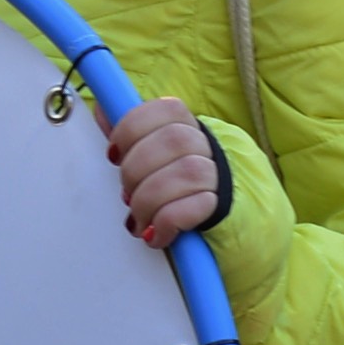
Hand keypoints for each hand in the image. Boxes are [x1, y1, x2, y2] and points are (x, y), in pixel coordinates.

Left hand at [106, 97, 229, 249]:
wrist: (240, 235)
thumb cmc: (187, 197)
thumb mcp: (160, 163)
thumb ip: (135, 139)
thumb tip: (103, 111)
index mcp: (193, 131)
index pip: (167, 109)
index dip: (133, 128)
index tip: (114, 154)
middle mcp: (213, 149)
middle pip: (173, 140)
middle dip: (136, 171)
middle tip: (127, 195)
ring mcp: (224, 179)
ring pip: (186, 172)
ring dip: (149, 200)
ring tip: (140, 220)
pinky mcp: (228, 211)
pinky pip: (196, 207)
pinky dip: (167, 221)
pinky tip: (158, 234)